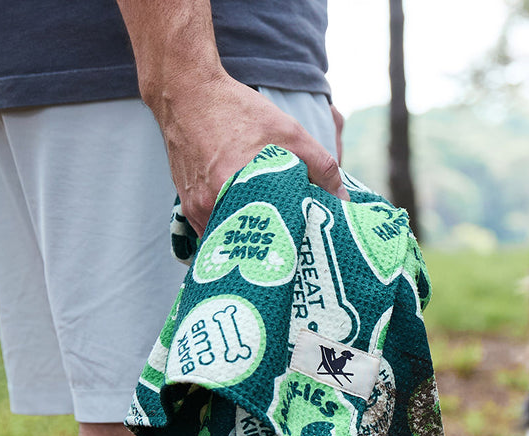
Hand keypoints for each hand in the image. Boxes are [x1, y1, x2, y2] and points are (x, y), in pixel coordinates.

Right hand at [154, 69, 348, 235]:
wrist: (185, 92)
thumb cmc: (239, 110)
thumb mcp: (290, 132)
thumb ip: (321, 166)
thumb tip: (343, 200)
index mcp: (238, 188)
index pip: (271, 236)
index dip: (290, 246)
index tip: (306, 250)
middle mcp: (213, 204)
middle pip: (249, 244)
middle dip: (271, 248)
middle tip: (293, 250)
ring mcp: (196, 209)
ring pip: (230, 240)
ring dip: (249, 243)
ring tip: (271, 240)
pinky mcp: (188, 207)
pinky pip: (213, 232)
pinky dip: (231, 232)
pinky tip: (247, 226)